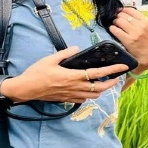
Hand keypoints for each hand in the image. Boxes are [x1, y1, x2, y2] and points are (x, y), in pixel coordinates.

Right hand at [1, 48, 127, 104]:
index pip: (97, 73)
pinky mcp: (67, 99)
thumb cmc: (36, 74)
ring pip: (94, 96)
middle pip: (100, 88)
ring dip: (102, 90)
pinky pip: (84, 99)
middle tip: (117, 76)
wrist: (25, 89)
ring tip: (106, 82)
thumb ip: (65, 54)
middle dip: (112, 83)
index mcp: (72, 77)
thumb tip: (76, 48)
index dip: (112, 70)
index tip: (122, 67)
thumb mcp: (50, 59)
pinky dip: (91, 94)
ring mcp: (71, 95)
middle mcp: (75, 87)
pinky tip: (90, 88)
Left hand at [109, 8, 147, 70]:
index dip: (123, 10)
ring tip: (114, 24)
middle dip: (118, 16)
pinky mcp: (128, 40)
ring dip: (114, 22)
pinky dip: (112, 29)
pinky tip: (113, 30)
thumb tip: (127, 13)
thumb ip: (141, 21)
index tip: (119, 12)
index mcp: (147, 22)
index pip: (131, 10)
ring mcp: (134, 33)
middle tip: (116, 19)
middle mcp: (141, 26)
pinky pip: (116, 30)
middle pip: (123, 15)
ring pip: (119, 21)